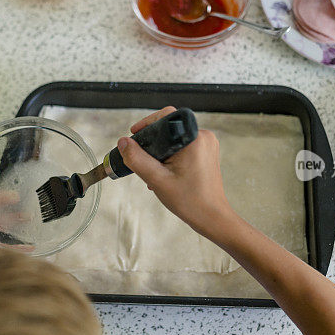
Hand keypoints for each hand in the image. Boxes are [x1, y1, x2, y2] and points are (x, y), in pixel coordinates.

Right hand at [117, 107, 233, 235]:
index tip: (134, 134)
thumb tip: (123, 143)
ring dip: (161, 152)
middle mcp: (203, 137)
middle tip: (142, 159)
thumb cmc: (190, 201)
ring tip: (154, 171)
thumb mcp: (157, 179)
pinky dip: (171, 156)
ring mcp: (207, 145)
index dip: (147, 123)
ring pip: (174, 138)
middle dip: (153, 143)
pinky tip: (164, 173)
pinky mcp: (206, 153)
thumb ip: (137, 159)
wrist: (211, 217)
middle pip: (169, 128)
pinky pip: (183, 146)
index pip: (165, 116)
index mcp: (194, 138)